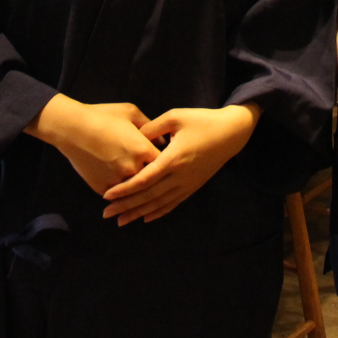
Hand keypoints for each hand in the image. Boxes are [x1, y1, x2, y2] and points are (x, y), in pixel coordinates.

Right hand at [27, 95, 159, 196]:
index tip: (168, 161)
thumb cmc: (103, 116)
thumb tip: (162, 141)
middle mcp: (134, 168)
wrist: (73, 129)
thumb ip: (150, 126)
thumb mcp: (131, 113)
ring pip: (135, 190)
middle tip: (160, 180)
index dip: (167, 162)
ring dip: (139, 190)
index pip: (165, 162)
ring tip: (143, 192)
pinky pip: (118, 195)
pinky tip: (123, 194)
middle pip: (152, 179)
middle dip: (156, 179)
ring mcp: (118, 181)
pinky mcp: (103, 188)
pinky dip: (121, 193)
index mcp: (143, 150)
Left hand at [100, 105, 258, 225]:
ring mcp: (187, 184)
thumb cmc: (202, 121)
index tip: (107, 195)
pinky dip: (158, 212)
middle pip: (148, 196)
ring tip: (121, 221)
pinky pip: (173, 203)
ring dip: (139, 213)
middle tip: (106, 214)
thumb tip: (134, 138)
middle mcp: (179, 176)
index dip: (125, 189)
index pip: (144, 179)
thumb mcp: (176, 116)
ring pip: (159, 203)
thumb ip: (153, 128)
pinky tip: (146, 218)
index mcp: (173, 158)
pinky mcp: (193, 187)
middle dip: (126, 206)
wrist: (231, 133)